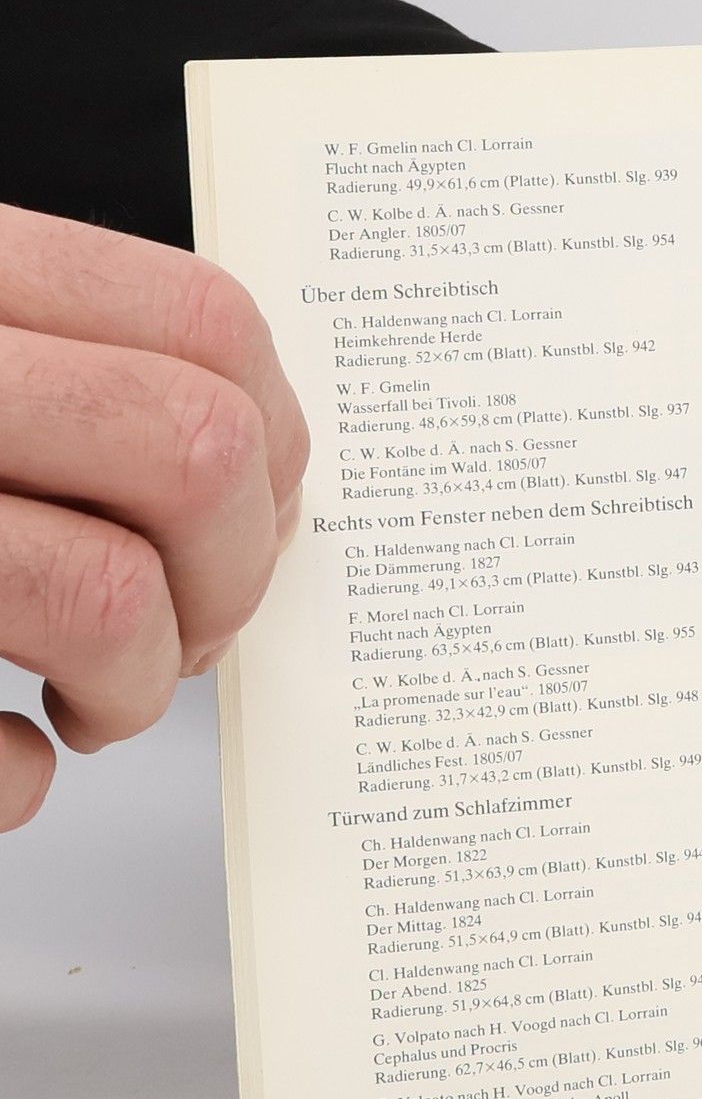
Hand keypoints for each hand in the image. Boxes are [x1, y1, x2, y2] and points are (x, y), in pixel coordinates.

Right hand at [0, 204, 307, 830]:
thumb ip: (77, 380)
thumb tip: (250, 465)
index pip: (204, 321)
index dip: (278, 442)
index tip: (258, 514)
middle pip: (192, 450)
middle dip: (233, 576)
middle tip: (189, 633)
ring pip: (101, 590)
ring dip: (137, 680)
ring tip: (92, 698)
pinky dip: (14, 777)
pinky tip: (2, 750)